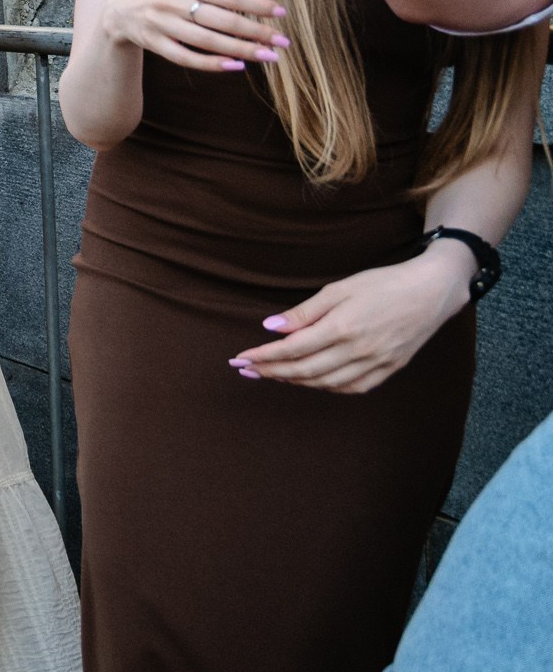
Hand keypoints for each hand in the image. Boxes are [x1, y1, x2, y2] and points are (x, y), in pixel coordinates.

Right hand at [98, 0, 288, 71]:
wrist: (118, 10)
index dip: (256, 5)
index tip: (281, 14)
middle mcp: (171, 1)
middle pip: (221, 19)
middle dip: (255, 31)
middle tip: (282, 41)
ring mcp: (161, 24)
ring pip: (207, 41)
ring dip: (241, 50)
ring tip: (268, 57)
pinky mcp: (154, 44)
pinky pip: (186, 58)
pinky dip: (212, 64)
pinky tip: (236, 67)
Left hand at [231, 248, 471, 392]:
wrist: (431, 292)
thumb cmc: (383, 283)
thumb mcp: (339, 289)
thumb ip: (304, 312)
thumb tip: (271, 328)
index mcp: (342, 328)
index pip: (292, 350)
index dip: (263, 357)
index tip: (240, 358)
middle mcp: (358, 351)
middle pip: (305, 371)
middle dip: (271, 372)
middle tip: (247, 370)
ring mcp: (376, 364)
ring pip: (326, 383)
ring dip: (295, 381)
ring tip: (273, 374)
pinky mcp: (389, 370)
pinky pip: (352, 388)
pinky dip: (326, 387)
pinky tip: (312, 380)